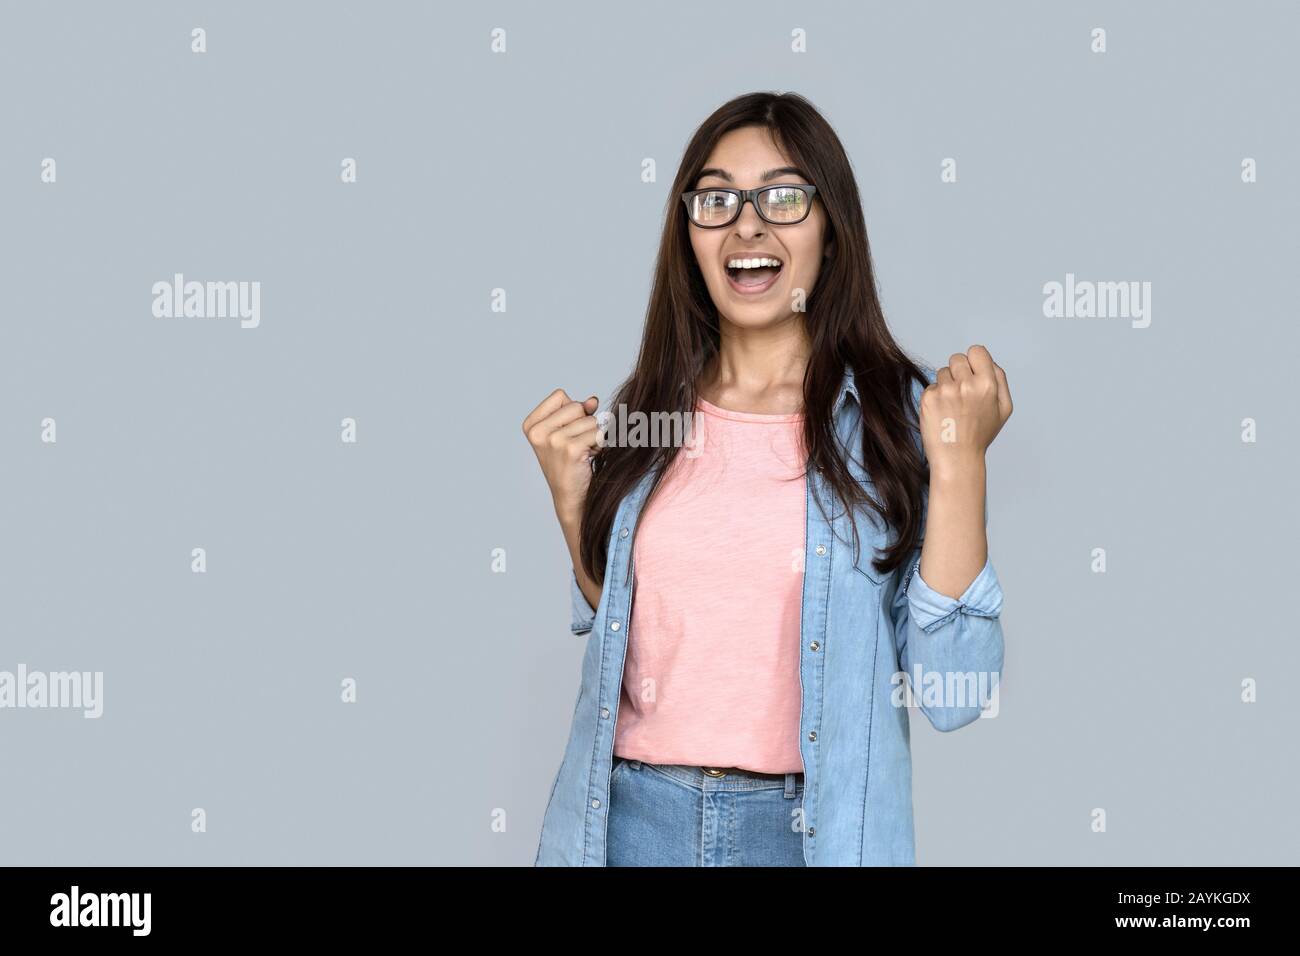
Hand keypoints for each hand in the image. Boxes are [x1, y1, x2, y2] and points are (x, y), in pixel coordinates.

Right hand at [522, 389, 600, 525]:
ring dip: (593, 436)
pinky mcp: (571, 449)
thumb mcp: (567, 432)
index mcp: (531, 425)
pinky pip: (599, 433)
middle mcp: (538, 432)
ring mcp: (553, 441)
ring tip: (582, 454)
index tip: (567, 432)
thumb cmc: (569, 463)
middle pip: (576, 406)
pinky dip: (600, 444)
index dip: (571, 411)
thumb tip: (593, 400)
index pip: (560, 395)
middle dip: (584, 424)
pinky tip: (588, 458)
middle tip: (576, 445)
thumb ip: (578, 411)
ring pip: (591, 420)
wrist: (571, 497)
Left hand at [919, 345, 1011, 473]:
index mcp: (987, 384)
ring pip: (942, 372)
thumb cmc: (980, 434)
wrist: (957, 457)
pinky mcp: (928, 398)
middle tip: (962, 394)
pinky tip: (942, 413)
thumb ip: (1000, 379)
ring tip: (953, 407)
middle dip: (959, 372)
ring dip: (946, 384)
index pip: (976, 350)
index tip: (973, 374)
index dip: (974, 361)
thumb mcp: (1003, 408)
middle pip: (957, 358)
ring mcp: (945, 390)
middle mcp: (966, 384)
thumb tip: (988, 360)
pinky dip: (935, 397)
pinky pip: (931, 386)